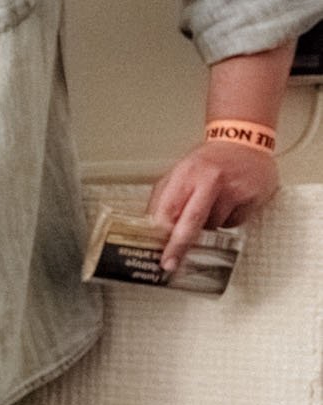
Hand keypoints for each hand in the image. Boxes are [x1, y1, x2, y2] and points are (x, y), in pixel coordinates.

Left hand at [147, 141, 277, 272]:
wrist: (245, 141)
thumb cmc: (209, 160)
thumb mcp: (180, 171)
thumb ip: (164, 197)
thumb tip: (151, 227)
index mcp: (187, 172)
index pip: (169, 208)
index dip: (161, 234)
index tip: (156, 251)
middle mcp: (210, 179)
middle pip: (191, 221)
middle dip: (178, 246)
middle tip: (170, 264)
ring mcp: (234, 189)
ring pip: (214, 225)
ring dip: (208, 225)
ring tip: (212, 203)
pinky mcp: (253, 197)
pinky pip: (233, 223)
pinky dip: (227, 220)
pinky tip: (229, 203)